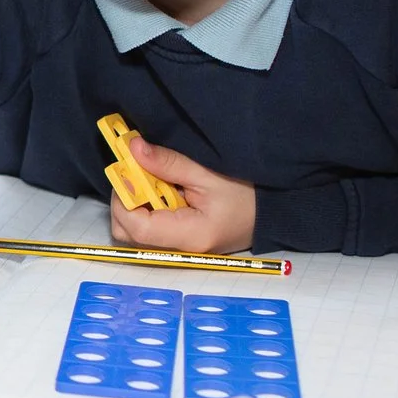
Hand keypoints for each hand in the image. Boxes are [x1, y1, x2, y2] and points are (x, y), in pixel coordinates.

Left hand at [110, 133, 256, 252]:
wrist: (274, 212)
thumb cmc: (248, 194)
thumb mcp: (209, 173)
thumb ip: (169, 163)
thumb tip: (133, 149)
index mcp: (189, 235)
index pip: (137, 227)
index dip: (123, 198)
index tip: (126, 171)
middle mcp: (180, 249)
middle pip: (129, 234)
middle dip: (125, 202)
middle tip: (139, 173)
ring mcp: (179, 248)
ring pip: (136, 232)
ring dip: (137, 203)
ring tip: (156, 181)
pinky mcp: (179, 241)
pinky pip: (151, 228)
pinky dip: (149, 207)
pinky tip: (165, 191)